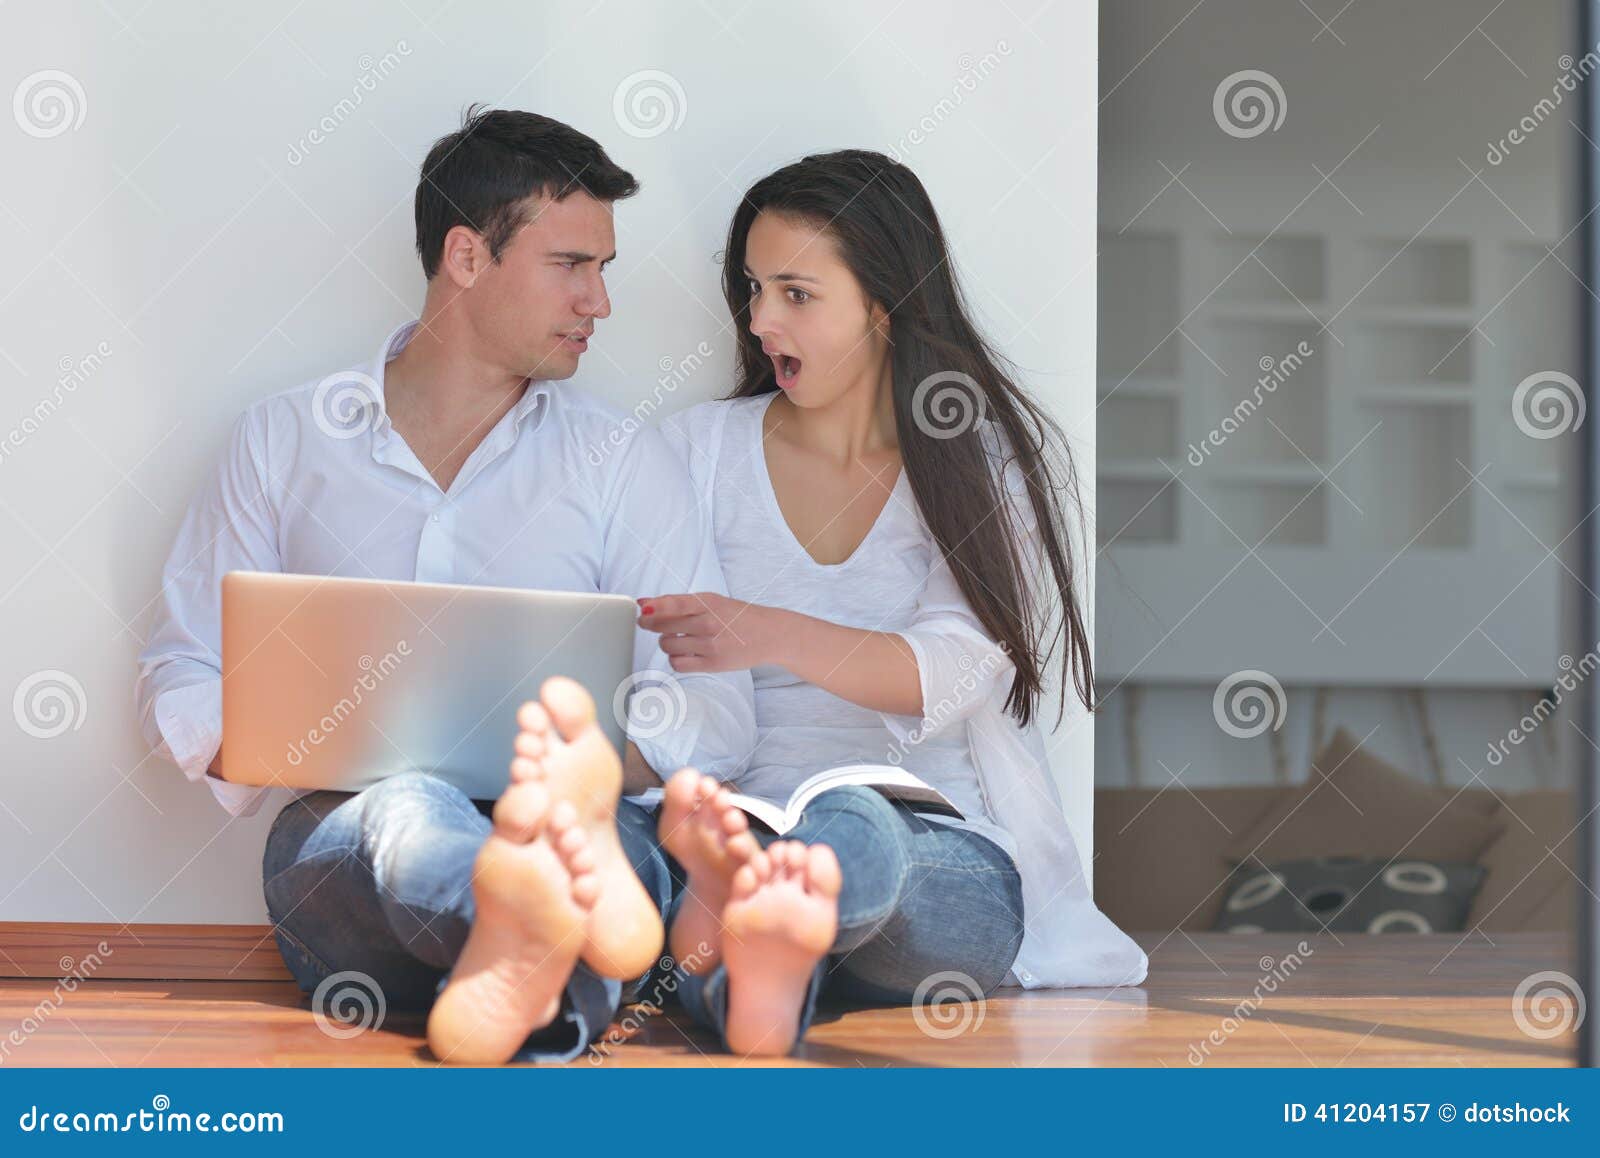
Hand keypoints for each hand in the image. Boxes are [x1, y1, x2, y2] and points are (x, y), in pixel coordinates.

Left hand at [635, 592, 782, 672]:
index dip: (656, 606)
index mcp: (709, 602)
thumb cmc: (736, 616)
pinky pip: (678, 664)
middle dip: (651, 624)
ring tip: (677, 638)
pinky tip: (684, 652)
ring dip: (666, 642)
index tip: (641, 608)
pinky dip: (675, 658)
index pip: (677, 603)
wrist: (769, 635)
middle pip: (665, 626)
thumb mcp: (712, 601)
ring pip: (668, 646)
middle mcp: (709, 623)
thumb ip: (679, 603)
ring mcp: (711, 645)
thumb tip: (643, 603)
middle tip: (649, 623)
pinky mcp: (712, 664)